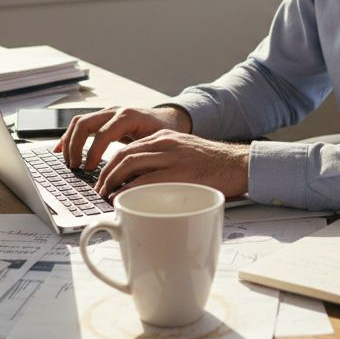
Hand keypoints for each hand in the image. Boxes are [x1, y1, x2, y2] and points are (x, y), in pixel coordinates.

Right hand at [55, 105, 191, 171]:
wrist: (169, 119)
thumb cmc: (165, 132)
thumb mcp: (156, 144)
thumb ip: (140, 156)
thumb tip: (125, 177)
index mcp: (128, 116)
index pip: (103, 134)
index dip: (92, 153)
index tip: (88, 170)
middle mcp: (114, 111)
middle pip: (85, 124)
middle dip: (76, 147)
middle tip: (75, 167)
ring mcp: (107, 113)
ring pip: (79, 122)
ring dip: (70, 142)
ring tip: (69, 163)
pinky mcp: (103, 119)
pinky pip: (80, 124)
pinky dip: (69, 136)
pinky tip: (60, 149)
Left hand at [93, 130, 249, 199]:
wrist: (239, 164)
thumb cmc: (214, 166)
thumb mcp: (184, 155)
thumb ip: (164, 164)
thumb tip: (142, 185)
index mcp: (165, 139)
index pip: (128, 148)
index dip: (110, 164)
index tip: (104, 179)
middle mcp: (165, 144)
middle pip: (123, 155)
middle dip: (105, 174)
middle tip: (100, 190)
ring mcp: (171, 157)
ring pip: (129, 163)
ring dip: (111, 181)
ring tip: (106, 196)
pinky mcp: (179, 173)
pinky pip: (145, 179)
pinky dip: (128, 189)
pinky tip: (121, 198)